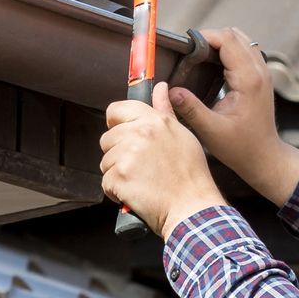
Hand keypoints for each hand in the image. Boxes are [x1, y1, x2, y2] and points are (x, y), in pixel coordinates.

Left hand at [99, 82, 224, 238]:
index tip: (123, 134)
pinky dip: (117, 192)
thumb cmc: (192, 177)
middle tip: (142, 168)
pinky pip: (106, 182)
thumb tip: (160, 88)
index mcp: (154, 120)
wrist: (192, 209)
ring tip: (142, 182)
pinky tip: (136, 194)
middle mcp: (138, 133)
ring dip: (118, 174)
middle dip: (119, 155)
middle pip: (108, 139)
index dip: (116, 123)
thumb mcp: (182, 136)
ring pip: (106, 162)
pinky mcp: (119, 177)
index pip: (116, 110)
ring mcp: (127, 155)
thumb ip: (165, 110)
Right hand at [169, 26, 298, 206]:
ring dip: (221, 43)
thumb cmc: (241, 148)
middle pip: (234, 35)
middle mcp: (259, 71)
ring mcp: (263, 73)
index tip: (186, 48)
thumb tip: (170, 90)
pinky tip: (215, 65)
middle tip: (191, 53)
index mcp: (249, 80)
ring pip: (241, 40)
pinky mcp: (261, 77)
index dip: (205, 37)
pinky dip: (229, 51)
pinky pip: (246, 51)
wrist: (264, 157)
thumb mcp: (211, 131)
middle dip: (211, 38)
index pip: (227, 40)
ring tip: (201, 57)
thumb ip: (190, 109)